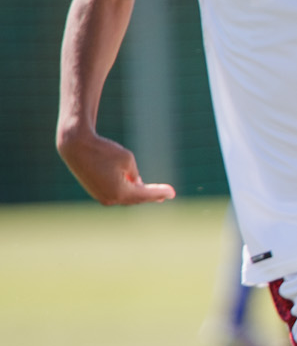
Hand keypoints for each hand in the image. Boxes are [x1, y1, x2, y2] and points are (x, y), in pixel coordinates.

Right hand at [56, 129, 174, 204]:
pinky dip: (127, 191)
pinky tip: (137, 188)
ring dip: (139, 194)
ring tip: (156, 195)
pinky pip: (116, 193)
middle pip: (136, 198)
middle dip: (152, 196)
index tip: (173, 193)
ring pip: (126, 196)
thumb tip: (137, 184)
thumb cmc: (103, 150)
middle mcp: (110, 198)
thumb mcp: (128, 159)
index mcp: (119, 192)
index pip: (145, 195)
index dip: (159, 193)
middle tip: (167, 194)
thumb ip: (135, 174)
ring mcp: (101, 196)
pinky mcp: (96, 191)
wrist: (76, 147)